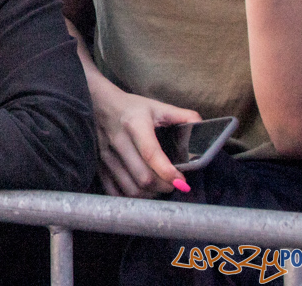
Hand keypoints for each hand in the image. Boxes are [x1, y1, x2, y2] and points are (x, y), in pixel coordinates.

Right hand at [88, 75, 200, 197]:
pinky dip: (130, 198)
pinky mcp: (97, 164)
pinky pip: (114, 192)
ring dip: (149, 194)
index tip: (182, 182)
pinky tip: (141, 191)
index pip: (150, 152)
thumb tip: (204, 128)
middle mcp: (118, 140)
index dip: (167, 172)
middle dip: (164, 186)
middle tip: (174, 184)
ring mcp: (105, 155)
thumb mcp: (157, 106)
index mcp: (135, 124)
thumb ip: (183, 116)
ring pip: (131, 188)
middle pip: (143, 177)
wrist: (97, 103)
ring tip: (159, 188)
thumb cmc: (132, 108)